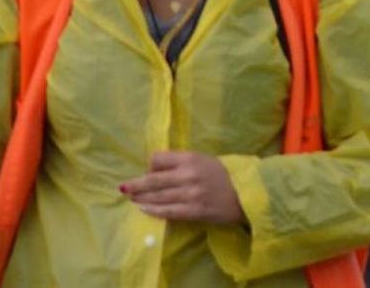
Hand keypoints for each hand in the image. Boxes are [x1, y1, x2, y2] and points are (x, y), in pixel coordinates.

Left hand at [121, 151, 244, 224]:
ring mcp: (191, 194)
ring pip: (158, 196)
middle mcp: (188, 175)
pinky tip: (144, 209)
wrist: (246, 194)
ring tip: (131, 199)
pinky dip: (153, 210)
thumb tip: (155, 170)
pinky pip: (168, 211)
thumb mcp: (204, 160)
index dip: (151, 165)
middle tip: (123, 188)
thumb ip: (182, 163)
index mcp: (191, 158)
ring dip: (141, 198)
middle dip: (136, 184)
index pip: (159, 159)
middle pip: (154, 180)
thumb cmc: (224, 175)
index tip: (149, 170)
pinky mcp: (194, 210)